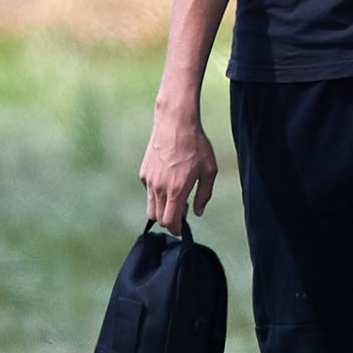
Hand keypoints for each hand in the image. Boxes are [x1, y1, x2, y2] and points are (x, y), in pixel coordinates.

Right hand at [138, 108, 217, 229]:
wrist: (175, 123)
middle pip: (158, 218)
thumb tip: (197, 212)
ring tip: (176, 197)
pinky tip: (168, 181)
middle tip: (182, 211)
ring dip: (162, 209)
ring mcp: (149, 181)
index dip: (176, 229)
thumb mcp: (209, 171)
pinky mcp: (143, 173)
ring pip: (150, 207)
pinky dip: (157, 194)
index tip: (182, 228)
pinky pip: (148, 192)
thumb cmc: (196, 145)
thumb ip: (204, 195)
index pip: (170, 222)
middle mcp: (159, 188)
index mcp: (176, 190)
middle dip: (169, 220)